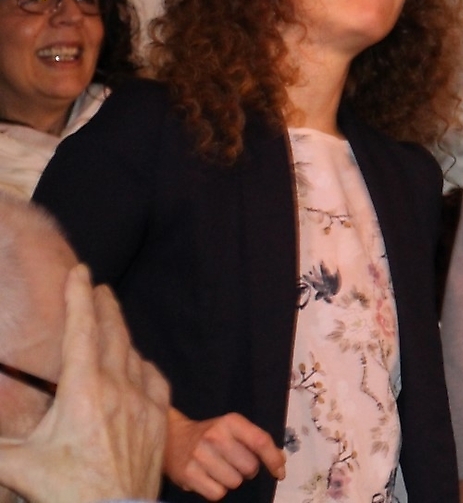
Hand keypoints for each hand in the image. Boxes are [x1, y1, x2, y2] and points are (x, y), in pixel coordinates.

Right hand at [0, 264, 169, 502]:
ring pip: (134, 354)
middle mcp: (118, 388)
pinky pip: (155, 380)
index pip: (82, 331)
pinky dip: (143, 364)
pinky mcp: (159, 420)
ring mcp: (144, 403)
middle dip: (104, 307)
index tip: (81, 270)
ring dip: (122, 333)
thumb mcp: (17, 465)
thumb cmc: (66, 493)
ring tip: (112, 319)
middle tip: (97, 286)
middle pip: (113, 334)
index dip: (80, 297)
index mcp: (84, 391)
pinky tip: (138, 363)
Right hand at [164, 409, 284, 499]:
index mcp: (231, 422)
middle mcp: (215, 436)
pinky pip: (217, 494)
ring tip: (220, 470)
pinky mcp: (188, 474)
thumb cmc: (211, 435)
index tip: (279, 473)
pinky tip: (209, 478)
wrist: (172, 439)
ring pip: (234, 483)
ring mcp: (200, 455)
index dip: (273, 460)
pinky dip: (217, 490)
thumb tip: (280, 460)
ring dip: (232, 481)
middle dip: (248, 470)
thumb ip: (256, 441)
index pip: (261, 441)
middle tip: (235, 464)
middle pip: (249, 467)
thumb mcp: (233, 429)